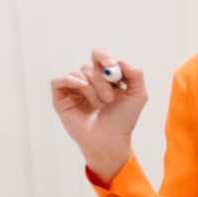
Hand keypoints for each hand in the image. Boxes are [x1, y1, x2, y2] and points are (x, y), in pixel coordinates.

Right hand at [47, 47, 148, 178]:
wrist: (110, 140)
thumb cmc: (123, 120)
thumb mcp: (137, 96)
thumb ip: (136, 75)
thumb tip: (121, 61)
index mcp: (105, 77)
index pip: (99, 57)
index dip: (105, 58)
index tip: (112, 68)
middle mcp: (88, 80)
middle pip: (90, 66)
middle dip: (103, 80)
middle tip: (110, 98)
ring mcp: (73, 88)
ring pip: (79, 73)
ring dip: (92, 89)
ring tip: (100, 106)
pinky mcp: (60, 97)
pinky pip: (59, 80)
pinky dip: (72, 83)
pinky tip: (83, 95)